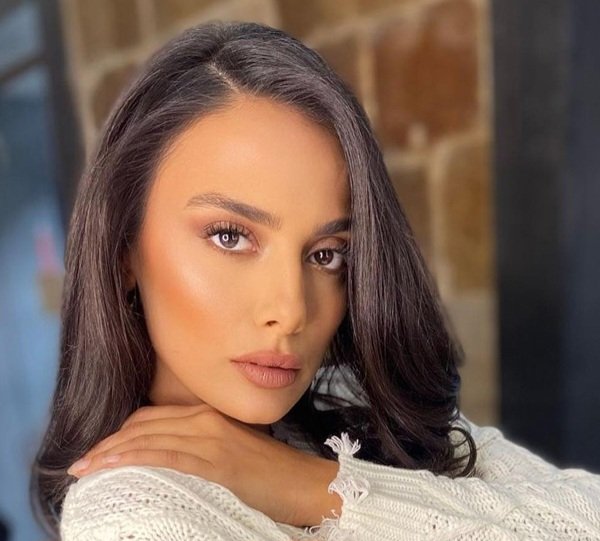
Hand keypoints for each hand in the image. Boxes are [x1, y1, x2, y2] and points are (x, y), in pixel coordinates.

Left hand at [66, 403, 341, 526]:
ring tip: (85, 469)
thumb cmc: (269, 472)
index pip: (151, 417)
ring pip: (149, 439)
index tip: (99, 451)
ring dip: (112, 453)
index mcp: (208, 414)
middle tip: (82, 463)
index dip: (120, 433)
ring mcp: (211, 437)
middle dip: (108, 444)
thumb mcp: (231, 449)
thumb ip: (201, 445)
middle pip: (143, 425)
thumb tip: (169, 458)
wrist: (302, 482)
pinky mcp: (216, 460)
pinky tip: (114, 467)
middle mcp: (205, 418)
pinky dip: (136, 459)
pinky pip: (167, 455)